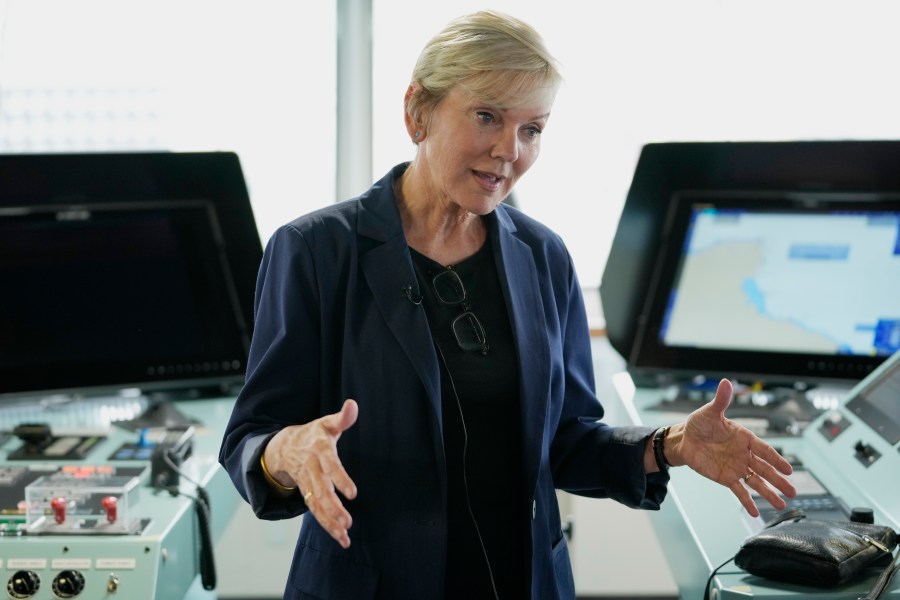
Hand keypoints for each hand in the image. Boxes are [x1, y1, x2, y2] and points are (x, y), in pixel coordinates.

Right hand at [264, 399, 358, 547]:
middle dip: (333, 508)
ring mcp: (307, 484)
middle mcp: (311, 469)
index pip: (330, 465)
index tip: (353, 494)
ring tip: (345, 536)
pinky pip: (316, 512)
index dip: (340, 479)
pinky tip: (341, 538)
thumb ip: (342, 418)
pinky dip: (328, 526)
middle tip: (347, 521)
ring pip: (316, 505)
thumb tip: (353, 405)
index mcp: (318, 449)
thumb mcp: (326, 423)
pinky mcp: (307, 494)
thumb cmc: (312, 434)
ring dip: (330, 522)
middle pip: (320, 491)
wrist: (283, 447)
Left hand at [670, 379, 796, 516]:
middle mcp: (744, 454)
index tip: (788, 469)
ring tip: (781, 505)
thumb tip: (726, 382)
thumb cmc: (699, 423)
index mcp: (745, 438)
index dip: (776, 460)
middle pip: (765, 469)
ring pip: (756, 482)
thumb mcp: (709, 411)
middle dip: (779, 481)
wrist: (684, 439)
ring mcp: (737, 467)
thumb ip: (721, 400)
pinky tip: (756, 513)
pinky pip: (739, 491)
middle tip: (793, 491)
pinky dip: (747, 501)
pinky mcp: (726, 478)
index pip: (764, 450)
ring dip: (768, 493)